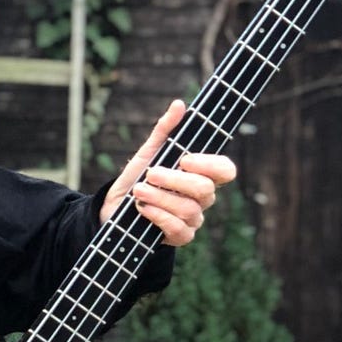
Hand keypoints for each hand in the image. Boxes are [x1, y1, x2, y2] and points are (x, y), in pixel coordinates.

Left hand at [100, 98, 236, 241]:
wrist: (115, 207)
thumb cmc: (138, 177)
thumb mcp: (148, 151)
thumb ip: (165, 130)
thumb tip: (180, 104)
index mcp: (201, 174)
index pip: (225, 170)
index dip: (209, 165)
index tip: (185, 159)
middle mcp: (203, 197)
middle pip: (205, 190)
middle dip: (174, 180)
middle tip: (150, 174)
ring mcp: (194, 218)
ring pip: (188, 210)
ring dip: (160, 198)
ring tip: (138, 191)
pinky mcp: (181, 236)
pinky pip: (178, 229)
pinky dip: (159, 217)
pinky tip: (143, 209)